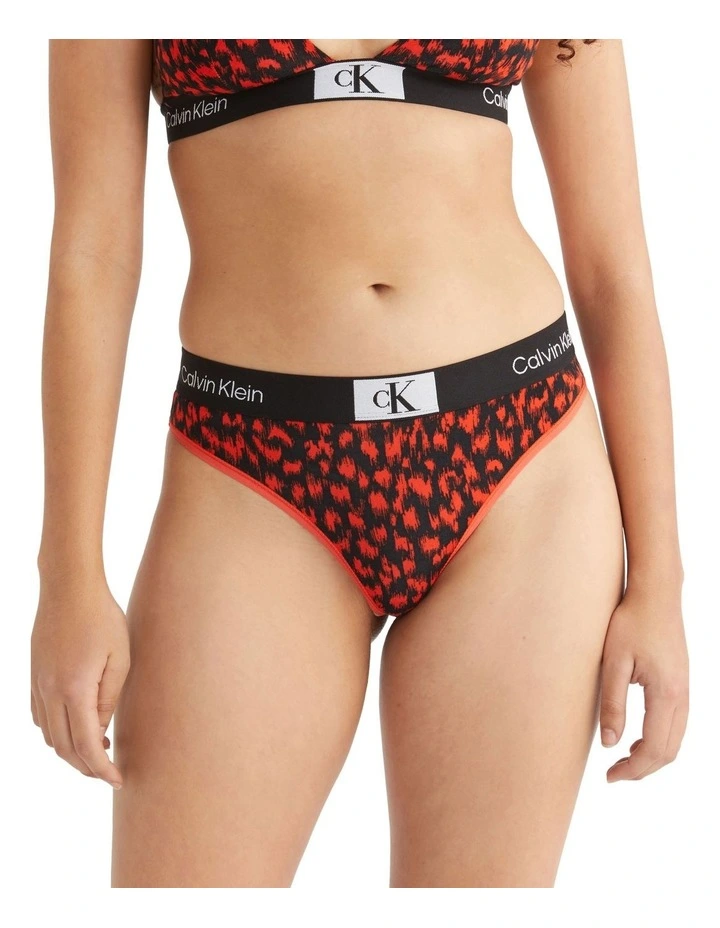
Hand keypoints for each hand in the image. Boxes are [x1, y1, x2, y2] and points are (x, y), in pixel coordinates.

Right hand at [31, 571, 129, 788]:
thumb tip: (101, 731)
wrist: (69, 587)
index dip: (102, 769)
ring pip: (49, 735)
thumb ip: (109, 700)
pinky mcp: (33, 676)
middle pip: (64, 748)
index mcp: (74, 691)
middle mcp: (50, 693)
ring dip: (71, 750)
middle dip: (86, 767)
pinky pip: (40, 717)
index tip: (118, 779)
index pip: (87, 746)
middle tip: (109, 772)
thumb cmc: (102, 618)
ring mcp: (37, 685)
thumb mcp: (120, 659)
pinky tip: (76, 726)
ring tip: (98, 750)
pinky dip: (56, 731)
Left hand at [599, 582, 688, 781]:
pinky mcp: (681, 683)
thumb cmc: (631, 623)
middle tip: (613, 774)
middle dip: (643, 768)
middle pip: (669, 750)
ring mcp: (685, 689)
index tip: (609, 776)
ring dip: (651, 755)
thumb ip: (612, 704)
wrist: (656, 594)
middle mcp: (682, 696)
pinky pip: (676, 724)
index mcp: (666, 694)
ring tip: (623, 760)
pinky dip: (659, 739)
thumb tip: (610, 744)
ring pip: (675, 739)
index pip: (654, 748)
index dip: (633, 769)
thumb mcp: (612, 662)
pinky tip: (637, 737)